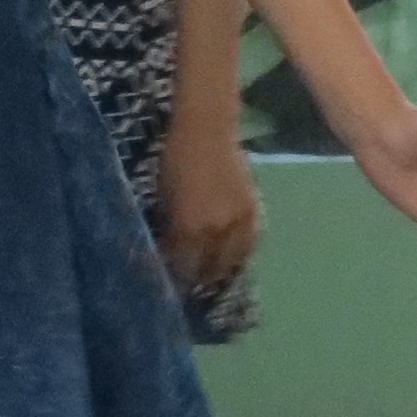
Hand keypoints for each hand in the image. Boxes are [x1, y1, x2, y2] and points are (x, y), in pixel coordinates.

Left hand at [153, 114, 261, 293]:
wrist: (208, 130)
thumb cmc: (174, 158)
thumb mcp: (162, 197)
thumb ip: (168, 228)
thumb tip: (165, 251)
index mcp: (190, 228)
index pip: (183, 268)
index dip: (174, 279)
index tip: (166, 286)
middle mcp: (218, 231)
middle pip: (210, 271)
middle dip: (198, 281)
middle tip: (188, 286)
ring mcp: (239, 222)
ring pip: (233, 261)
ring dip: (221, 271)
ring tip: (210, 277)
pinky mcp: (253, 210)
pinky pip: (249, 243)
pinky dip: (238, 254)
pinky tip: (231, 257)